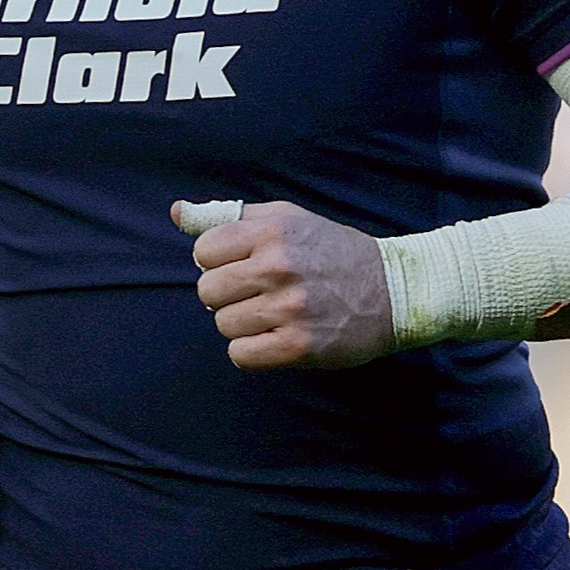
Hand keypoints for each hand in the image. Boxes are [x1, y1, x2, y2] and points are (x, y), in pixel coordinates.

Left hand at [177, 199, 395, 369]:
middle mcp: (279, 267)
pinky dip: (252, 352)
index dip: (219, 262)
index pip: (204, 252)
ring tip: (273, 315)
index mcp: (272, 231)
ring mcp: (289, 309)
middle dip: (228, 295)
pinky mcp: (299, 346)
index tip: (243, 267)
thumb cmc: (331, 251)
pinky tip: (275, 338)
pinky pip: (241, 356)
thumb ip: (228, 216)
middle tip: (259, 293)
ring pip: (224, 325)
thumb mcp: (285, 219)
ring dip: (243, 325)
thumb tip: (177, 213)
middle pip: (208, 292)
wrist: (392, 290)